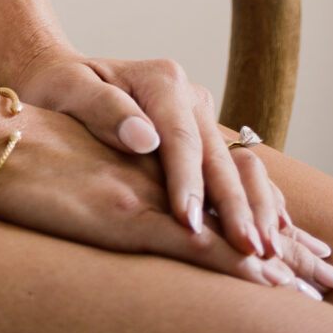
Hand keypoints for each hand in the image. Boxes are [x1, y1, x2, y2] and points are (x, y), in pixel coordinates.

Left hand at [5, 45, 332, 296]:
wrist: (60, 78)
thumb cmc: (59, 88)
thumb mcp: (69, 89)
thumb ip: (103, 108)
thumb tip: (144, 138)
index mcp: (162, 80)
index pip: (180, 137)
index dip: (188, 182)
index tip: (190, 222)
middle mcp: (191, 96)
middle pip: (218, 156)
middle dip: (233, 207)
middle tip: (247, 251)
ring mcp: (203, 119)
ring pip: (238, 167)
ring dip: (256, 210)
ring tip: (268, 254)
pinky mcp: (204, 142)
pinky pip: (238, 175)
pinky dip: (258, 206)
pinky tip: (273, 239)